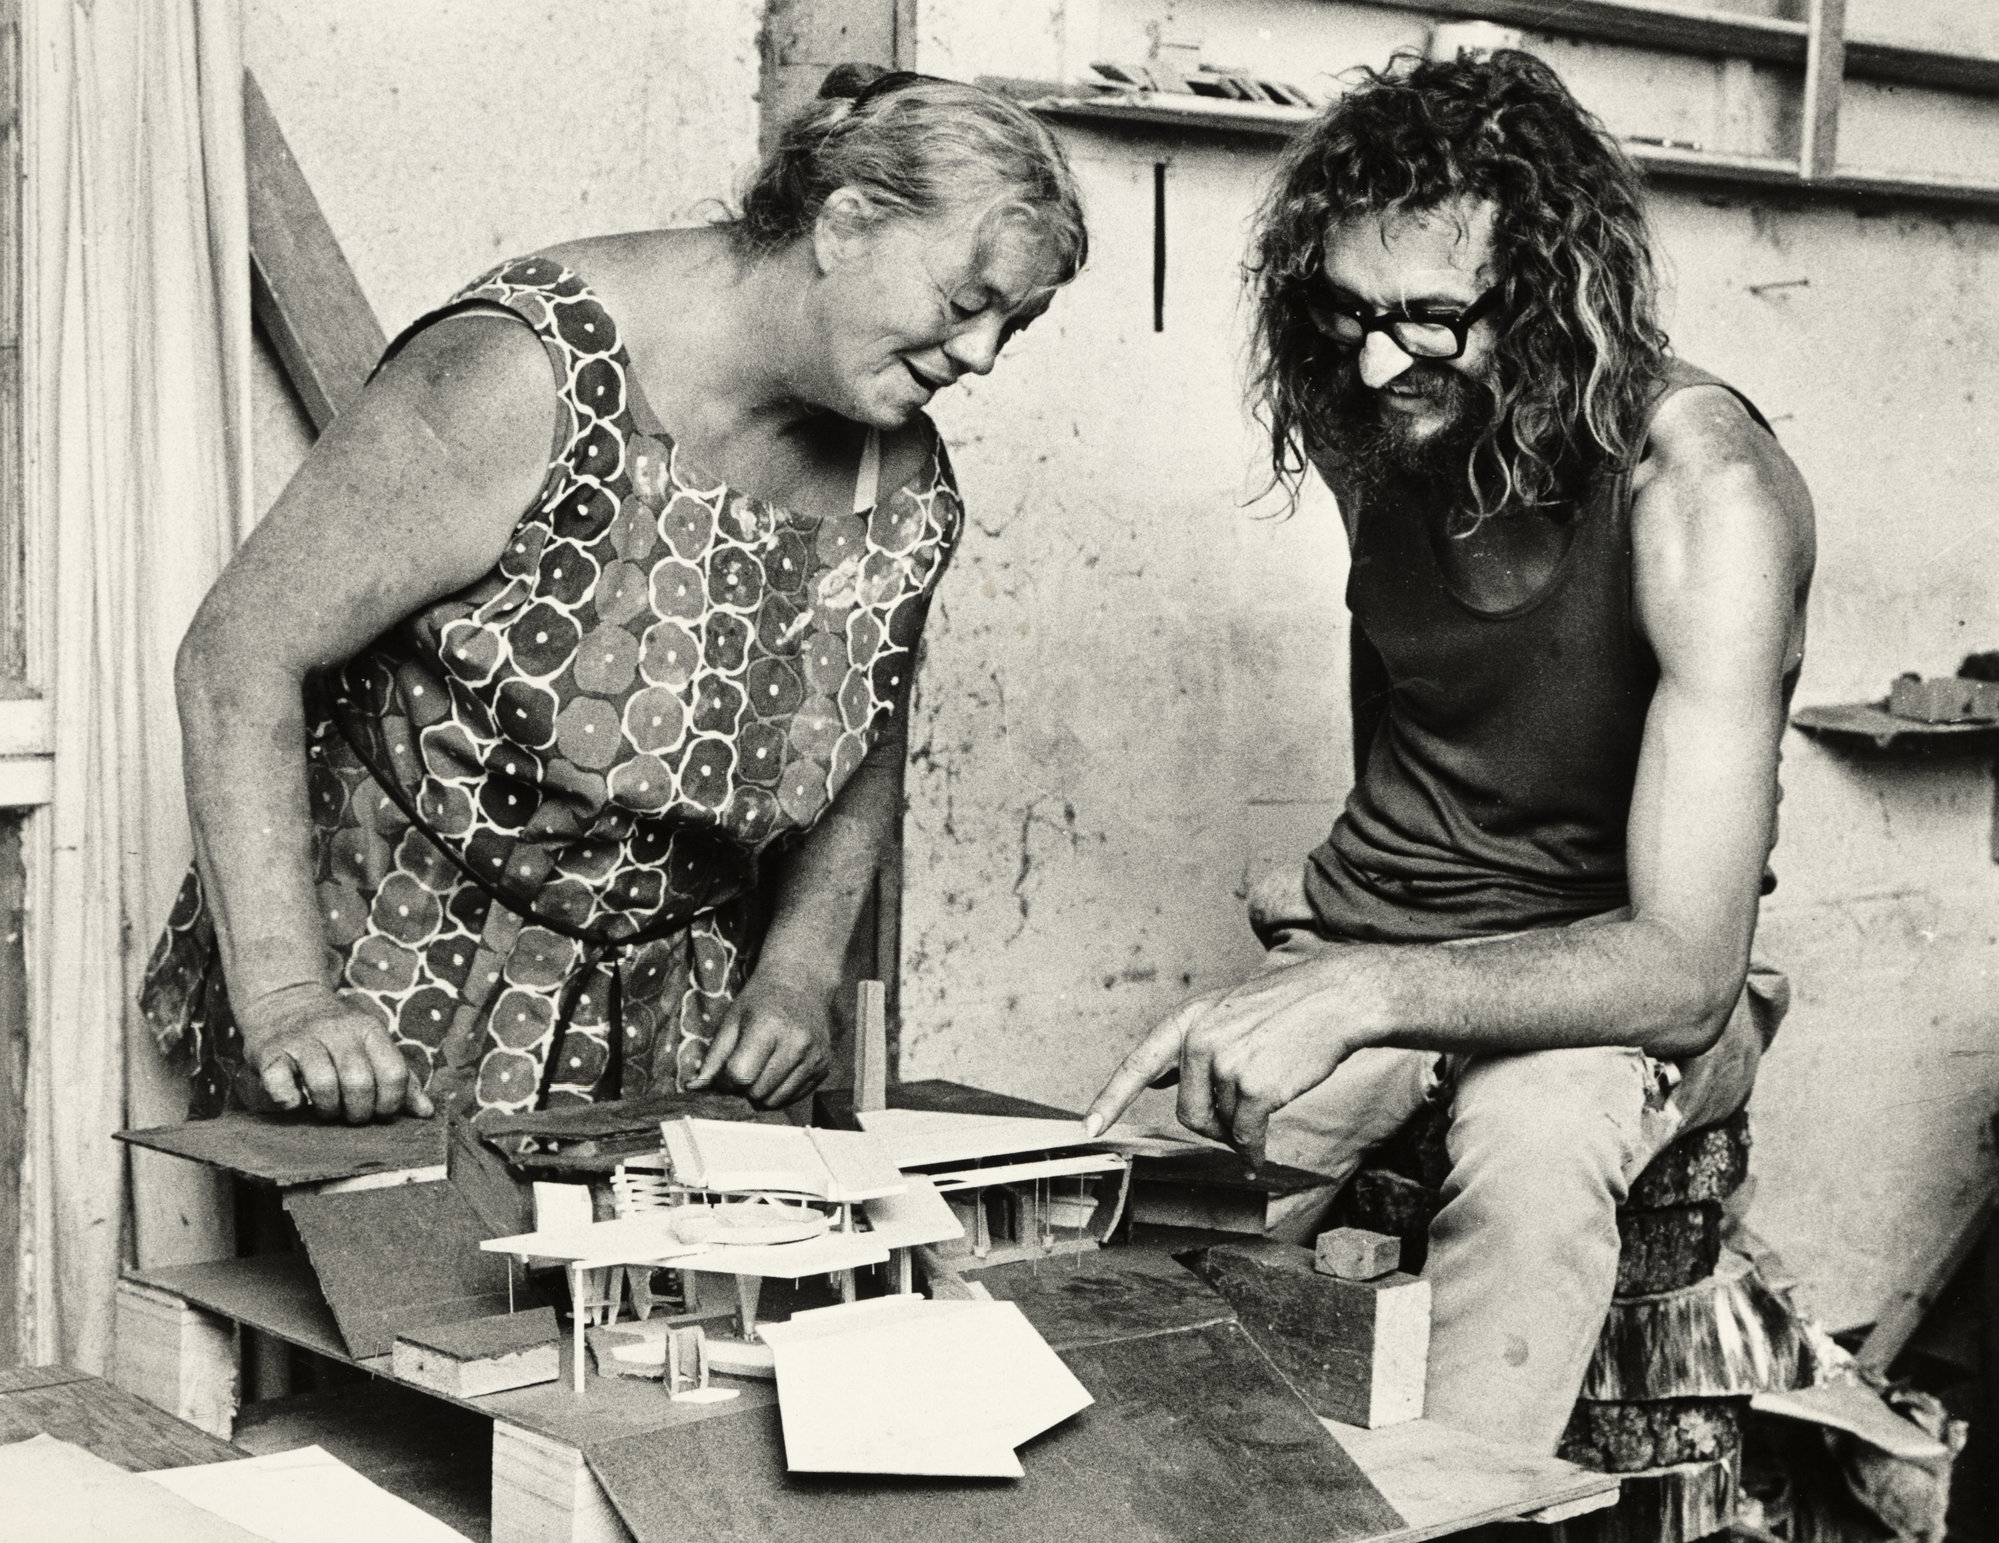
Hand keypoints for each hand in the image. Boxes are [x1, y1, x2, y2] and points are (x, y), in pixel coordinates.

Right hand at [236, 984, 433, 1122]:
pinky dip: (288, 1100)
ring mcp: (303, 1040)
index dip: (390, 1103)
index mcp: (370, 1030)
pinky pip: (280, 1084)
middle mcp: (338, 1031)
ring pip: (324, 1086)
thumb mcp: (371, 1045)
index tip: (379, 1109)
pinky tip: (295, 1101)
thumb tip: (427, 1112)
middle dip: (358, 1111)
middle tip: (349, 1112)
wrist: (283, 999)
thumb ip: (400, 1078)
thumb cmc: (335, 1034)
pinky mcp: (270, 1052)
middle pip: (360, 1083)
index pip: (394, 1074)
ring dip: (327, 1109)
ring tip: (326, 1108)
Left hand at [687, 959, 834, 1108]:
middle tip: (745, 1068)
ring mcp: (814, 1056)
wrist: (801, 982)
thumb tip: (694, 1088)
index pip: (739, 1076)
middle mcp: (796, 1043)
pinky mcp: (825, 1066)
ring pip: (776, 1101)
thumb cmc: (761, 1000)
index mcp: (768, 1028)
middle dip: (744, 1088)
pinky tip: (779, 1069)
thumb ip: (714, 1058)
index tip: (726, 1070)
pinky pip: (795, 1097)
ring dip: (762, 1093)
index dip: (726, 1080)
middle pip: (757, 1093)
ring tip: (761, 1069)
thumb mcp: (731, 1020)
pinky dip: (781, 1091)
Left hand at [1084, 963, 1364, 1166]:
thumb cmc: (1288, 1007)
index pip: (1139, 1063)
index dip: (1111, 1099)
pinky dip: (1253, 1153)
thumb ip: (1192, 1044)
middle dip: (1212, 1126)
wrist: (1337, 996)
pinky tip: (1260, 1156)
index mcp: (1189, 1020)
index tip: (1088, 1127)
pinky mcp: (1256, 1087)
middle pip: (1187, 1113)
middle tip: (1241, 1117)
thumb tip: (1157, 1079)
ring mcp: (1226, 1063)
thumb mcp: (1227, 1011)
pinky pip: (1246, 1138)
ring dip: (1239, 1131)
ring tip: (1266, 1106)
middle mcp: (1200, 1041)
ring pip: (1219, 1127)